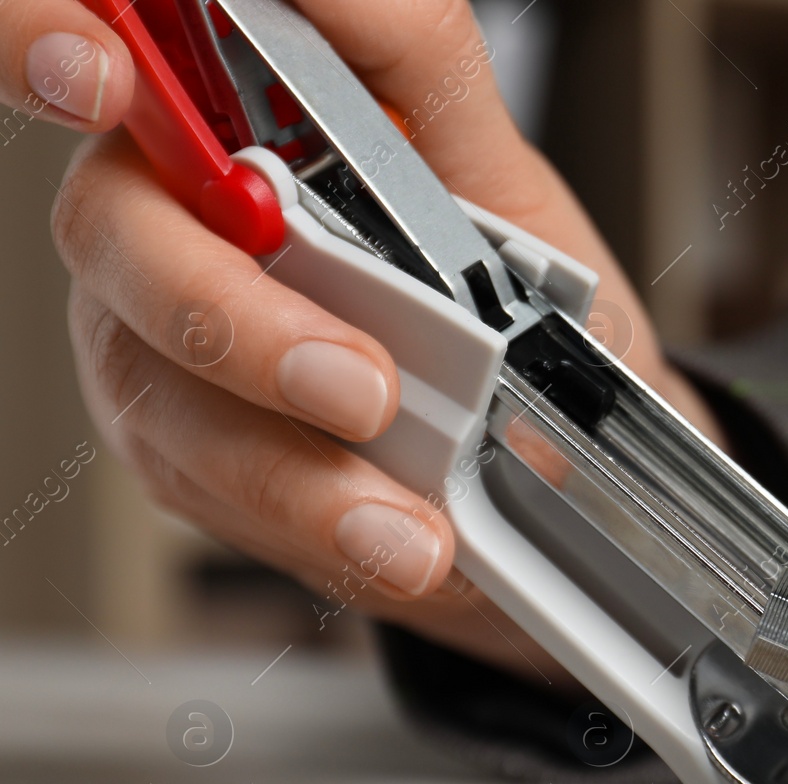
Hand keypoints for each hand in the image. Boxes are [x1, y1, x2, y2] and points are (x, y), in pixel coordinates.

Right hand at [40, 0, 720, 679]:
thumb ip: (409, 60)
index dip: (50, 44)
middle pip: (117, 238)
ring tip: (410, 527)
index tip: (107, 75)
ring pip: (164, 395)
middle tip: (363, 385)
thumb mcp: (490, 162)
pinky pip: (222, 498)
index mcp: (224, 120)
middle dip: (233, 316)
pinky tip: (393, 549)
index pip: (100, 57)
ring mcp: (167, 349)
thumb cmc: (519, 294)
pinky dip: (320, 533)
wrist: (557, 440)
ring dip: (294, 473)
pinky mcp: (196, 461)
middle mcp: (171, 224)